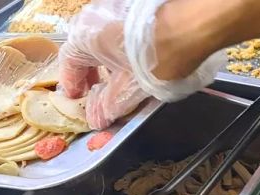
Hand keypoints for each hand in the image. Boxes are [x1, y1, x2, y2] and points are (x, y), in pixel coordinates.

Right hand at [58, 0, 146, 129]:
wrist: (190, 30)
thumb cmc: (156, 58)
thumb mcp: (131, 89)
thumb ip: (110, 105)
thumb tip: (97, 118)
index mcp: (85, 36)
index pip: (68, 61)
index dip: (72, 83)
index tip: (77, 98)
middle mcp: (95, 18)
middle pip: (85, 49)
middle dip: (91, 74)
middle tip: (96, 92)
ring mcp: (115, 11)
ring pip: (104, 41)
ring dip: (108, 63)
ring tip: (118, 82)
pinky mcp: (136, 11)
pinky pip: (120, 34)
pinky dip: (122, 52)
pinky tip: (135, 66)